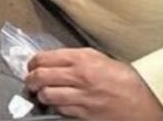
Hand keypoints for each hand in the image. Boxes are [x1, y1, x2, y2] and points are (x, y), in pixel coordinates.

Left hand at [26, 48, 162, 119]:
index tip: (30, 66)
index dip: (32, 62)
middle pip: (41, 76)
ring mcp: (81, 97)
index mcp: (79, 59)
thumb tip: (52, 59)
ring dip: (40, 95)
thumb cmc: (121, 78)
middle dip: (30, 79)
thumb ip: (72, 56)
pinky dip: (55, 107)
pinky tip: (56, 105)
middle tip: (29, 81)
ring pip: (48, 95)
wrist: (142, 101)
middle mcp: (78, 76)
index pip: (43, 58)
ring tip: (40, 94)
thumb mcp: (96, 57)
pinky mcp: (85, 114)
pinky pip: (61, 110)